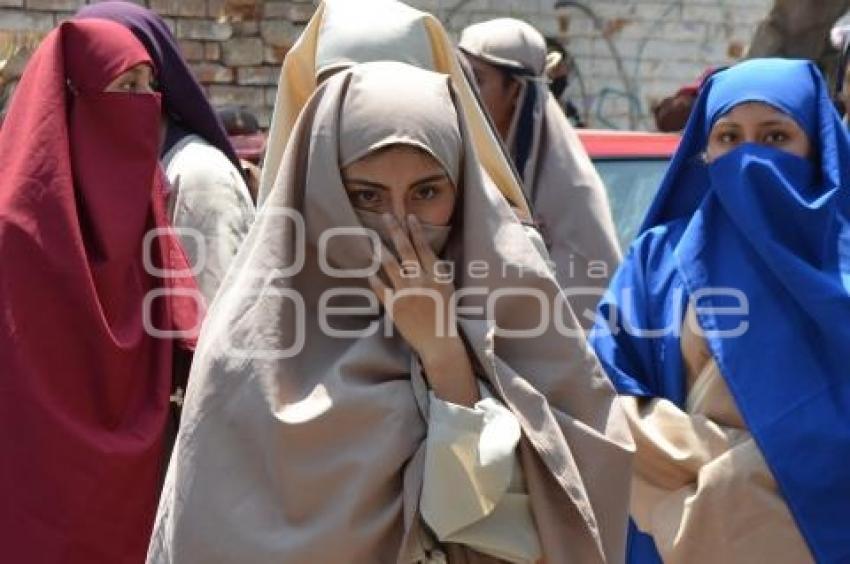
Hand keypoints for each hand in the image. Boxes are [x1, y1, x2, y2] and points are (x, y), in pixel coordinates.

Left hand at [367, 214, 455, 358]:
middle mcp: (421, 281)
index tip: (409, 217)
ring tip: (373, 239)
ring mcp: (407, 293)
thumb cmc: (445, 316)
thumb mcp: (447, 290)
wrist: (439, 342)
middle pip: (406, 250)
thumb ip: (436, 273)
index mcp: (437, 276)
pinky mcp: (395, 306)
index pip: (424, 248)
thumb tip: (426, 256)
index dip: (416, 231)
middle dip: (395, 230)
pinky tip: (367, 271)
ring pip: (391, 265)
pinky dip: (373, 279)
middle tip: (386, 215)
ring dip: (381, 250)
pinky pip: (380, 289)